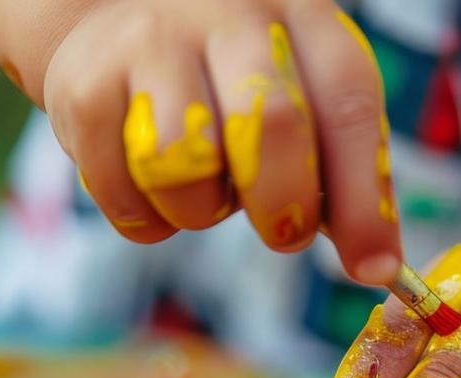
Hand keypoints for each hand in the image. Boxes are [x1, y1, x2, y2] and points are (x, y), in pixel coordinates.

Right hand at [42, 0, 400, 281]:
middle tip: (281, 229)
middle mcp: (225, 16)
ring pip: (185, 168)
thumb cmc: (227, 74)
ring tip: (201, 184)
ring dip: (201, 212)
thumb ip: (341, 169)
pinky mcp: (84, 89)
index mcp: (298, 15)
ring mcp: (149, 46)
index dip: (362, 200)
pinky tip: (151, 187)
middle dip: (282, 207)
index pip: (346, 106)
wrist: (111, 13)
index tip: (372, 270)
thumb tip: (376, 267)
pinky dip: (147, 220)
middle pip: (269, 128)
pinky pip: (124, 198)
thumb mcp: (298, 90)